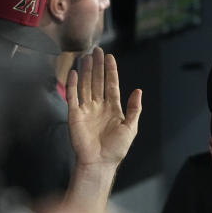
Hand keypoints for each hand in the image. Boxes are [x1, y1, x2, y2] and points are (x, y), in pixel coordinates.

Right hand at [66, 47, 142, 169]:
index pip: (111, 85)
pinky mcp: (75, 115)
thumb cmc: (116, 149)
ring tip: (86, 56)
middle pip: (98, 81)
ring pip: (86, 85)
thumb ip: (134, 109)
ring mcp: (86, 109)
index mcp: (113, 108)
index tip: (109, 57)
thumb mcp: (131, 128)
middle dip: (97, 66)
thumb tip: (138, 91)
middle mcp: (99, 106)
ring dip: (86, 71)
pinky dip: (72, 84)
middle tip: (96, 50)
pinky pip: (72, 96)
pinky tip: (74, 72)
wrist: (100, 162)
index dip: (110, 71)